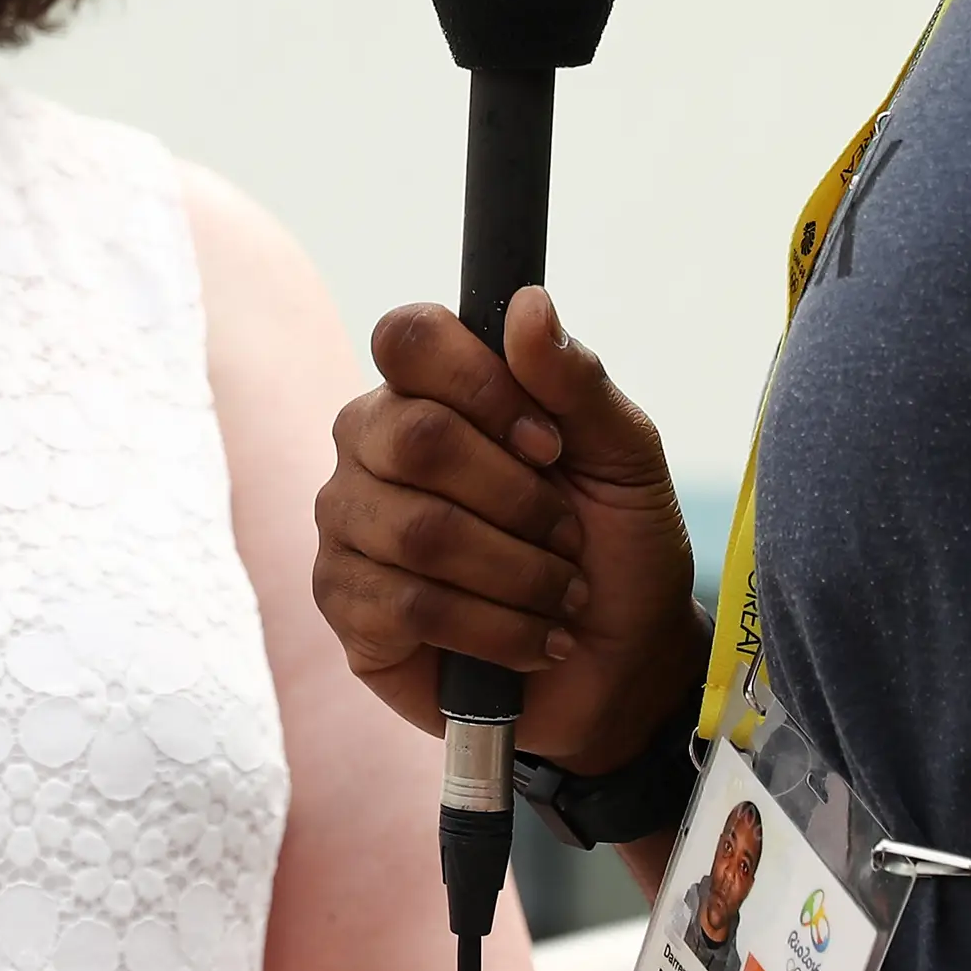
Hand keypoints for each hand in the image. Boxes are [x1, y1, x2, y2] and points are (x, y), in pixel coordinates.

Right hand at [311, 285, 704, 774]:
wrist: (621, 665)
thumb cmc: (616, 549)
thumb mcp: (625, 459)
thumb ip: (576, 381)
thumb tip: (528, 305)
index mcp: (428, 391)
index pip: (408, 338)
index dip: (484, 388)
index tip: (551, 444)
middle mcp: (369, 446)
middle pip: (415, 438)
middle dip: (519, 501)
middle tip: (566, 538)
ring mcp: (347, 525)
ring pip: (417, 531)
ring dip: (519, 576)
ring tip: (558, 598)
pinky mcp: (345, 607)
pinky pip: (407, 605)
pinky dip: (495, 631)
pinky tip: (528, 642)